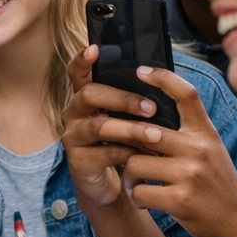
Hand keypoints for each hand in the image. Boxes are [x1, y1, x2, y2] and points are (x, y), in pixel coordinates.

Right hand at [62, 45, 155, 211]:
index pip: (77, 73)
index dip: (82, 60)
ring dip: (130, 128)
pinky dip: (131, 153)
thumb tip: (162, 82)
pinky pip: (105, 153)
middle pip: (89, 94)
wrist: (115, 188)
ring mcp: (73, 138)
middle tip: (152, 107)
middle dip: (122, 98)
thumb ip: (137, 103)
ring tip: (156, 135)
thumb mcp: (131, 121)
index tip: (94, 48)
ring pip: (99, 125)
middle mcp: (74, 114)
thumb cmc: (126, 146)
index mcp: (86, 98)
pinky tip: (149, 156)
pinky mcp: (79, 162)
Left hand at [80, 65, 236, 236]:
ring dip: (128, 176)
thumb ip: (186, 133)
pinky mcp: (180, 200)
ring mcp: (190, 174)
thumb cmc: (218, 184)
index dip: (162, 77)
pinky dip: (135, 197)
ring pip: (134, 163)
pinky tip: (143, 200)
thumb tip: (148, 115)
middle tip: (118, 149)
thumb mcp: (210, 150)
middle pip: (145, 130)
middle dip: (124, 140)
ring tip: (135, 184)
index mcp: (205, 133)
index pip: (186, 94)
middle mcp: (199, 149)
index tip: (141, 70)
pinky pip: (139, 191)